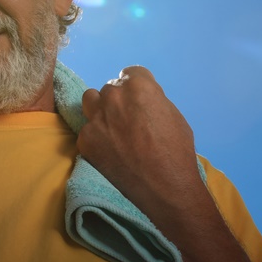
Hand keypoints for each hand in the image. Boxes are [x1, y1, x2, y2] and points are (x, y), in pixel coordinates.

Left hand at [77, 66, 210, 226]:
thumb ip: (152, 100)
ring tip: (112, 129)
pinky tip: (109, 153)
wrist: (165, 189)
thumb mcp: (173, 115)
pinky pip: (87, 130)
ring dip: (100, 110)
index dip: (136, 88)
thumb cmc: (177, 151)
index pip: (130, 73)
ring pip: (90, 101)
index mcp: (138, 86)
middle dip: (118, 102)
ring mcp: (95, 118)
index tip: (139, 102)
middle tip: (128, 122)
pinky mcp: (85, 140)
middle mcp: (112, 96)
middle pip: (110, 89)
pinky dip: (96, 138)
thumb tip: (141, 98)